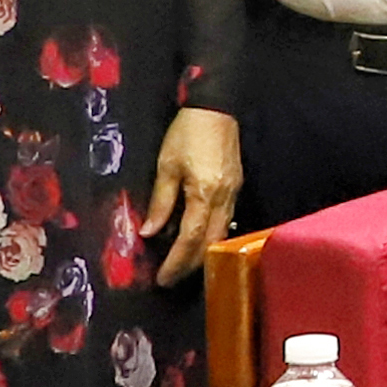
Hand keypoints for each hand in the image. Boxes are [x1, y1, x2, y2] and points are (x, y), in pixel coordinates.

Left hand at [146, 109, 239, 284]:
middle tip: (171, 278)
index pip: (190, 238)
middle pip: (211, 243)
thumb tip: (150, 232)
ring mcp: (234, 194)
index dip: (176, 261)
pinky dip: (211, 236)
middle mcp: (224, 199)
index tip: (162, 278)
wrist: (216, 108)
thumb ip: (160, 201)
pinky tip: (198, 239)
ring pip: (222, 235)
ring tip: (183, 264)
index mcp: (205, 193)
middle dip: (191, 264)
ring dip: (203, 253)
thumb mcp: (167, 165)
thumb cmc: (187, 133)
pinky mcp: (236, 188)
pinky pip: (226, 221)